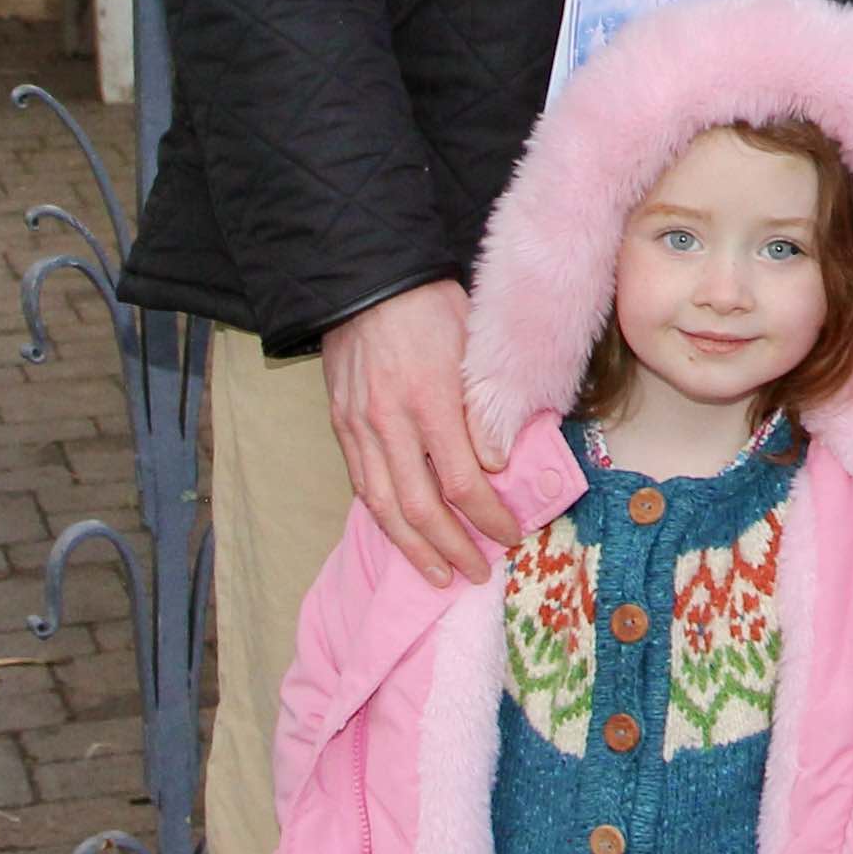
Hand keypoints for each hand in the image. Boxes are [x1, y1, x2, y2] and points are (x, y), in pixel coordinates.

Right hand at [322, 281, 519, 584]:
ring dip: (414, 548)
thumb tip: (499, 461)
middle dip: (453, 547)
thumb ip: (485, 405)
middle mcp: (389, 421)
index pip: (462, 481)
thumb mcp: (473, 345)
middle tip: (479, 571)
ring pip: (385, 507)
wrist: (365, 279)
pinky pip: (363, 485)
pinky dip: (385, 518)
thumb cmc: (430, 305)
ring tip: (440, 574)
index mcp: (430, 398)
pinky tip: (404, 537)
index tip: (511, 532)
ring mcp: (359, 426)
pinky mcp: (341, 426)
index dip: (489, 516)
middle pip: (421, 507)